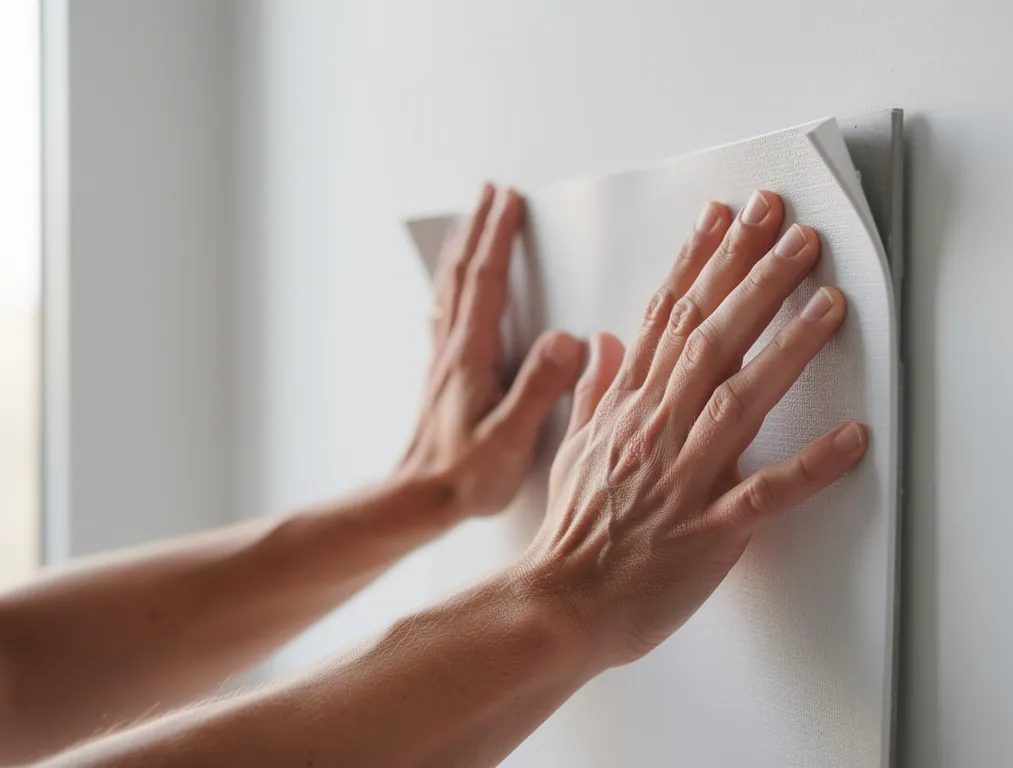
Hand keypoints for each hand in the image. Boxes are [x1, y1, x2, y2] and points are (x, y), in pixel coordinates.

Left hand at [398, 184, 584, 521]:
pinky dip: (451, 286)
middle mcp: (452, 350)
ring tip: (472, 220)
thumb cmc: (464, 478)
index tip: (509, 200)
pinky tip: (450, 288)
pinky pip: (445, 313)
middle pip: (464, 274)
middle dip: (479, 228)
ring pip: (450, 290)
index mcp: (471, 357)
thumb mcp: (510, 439)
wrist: (417, 502)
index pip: (486, 282)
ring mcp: (443, 361)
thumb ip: (539, 389)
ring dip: (462, 249)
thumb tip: (568, 339)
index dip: (498, 237)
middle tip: (492, 191)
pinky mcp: (442, 375)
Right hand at [518, 190, 868, 668]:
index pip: (667, 316)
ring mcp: (683, 476)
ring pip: (740, 399)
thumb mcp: (573, 446)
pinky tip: (852, 437)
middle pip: (708, 337)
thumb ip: (595, 388)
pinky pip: (767, 493)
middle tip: (792, 230)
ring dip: (786, 347)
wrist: (559, 605)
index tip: (730, 215)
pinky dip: (810, 466)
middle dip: (753, 277)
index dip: (701, 260)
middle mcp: (655, 428)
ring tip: (828, 300)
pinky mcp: (709, 529)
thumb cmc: (573, 531)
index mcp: (626, 406)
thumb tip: (605, 338)